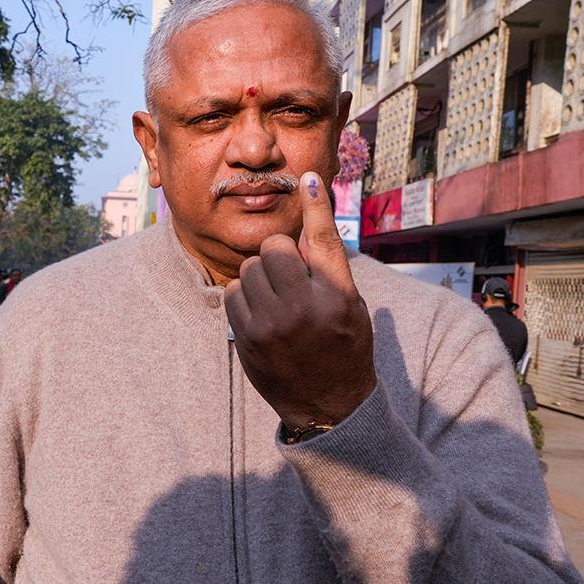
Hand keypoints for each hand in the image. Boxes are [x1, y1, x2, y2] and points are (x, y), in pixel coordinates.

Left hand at [224, 171, 376, 432]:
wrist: (328, 405)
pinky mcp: (248, 337)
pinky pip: (233, 291)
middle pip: (274, 247)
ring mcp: (274, 323)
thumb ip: (326, 269)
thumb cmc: (343, 347)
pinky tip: (261, 316)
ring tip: (277, 302)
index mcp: (338, 295)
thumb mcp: (350, 306)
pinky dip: (244, 297)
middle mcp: (306, 307)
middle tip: (289, 278)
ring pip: (249, 268)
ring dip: (259, 277)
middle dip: (278, 256)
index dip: (316, 205)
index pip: (324, 240)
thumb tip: (300, 229)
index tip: (308, 178)